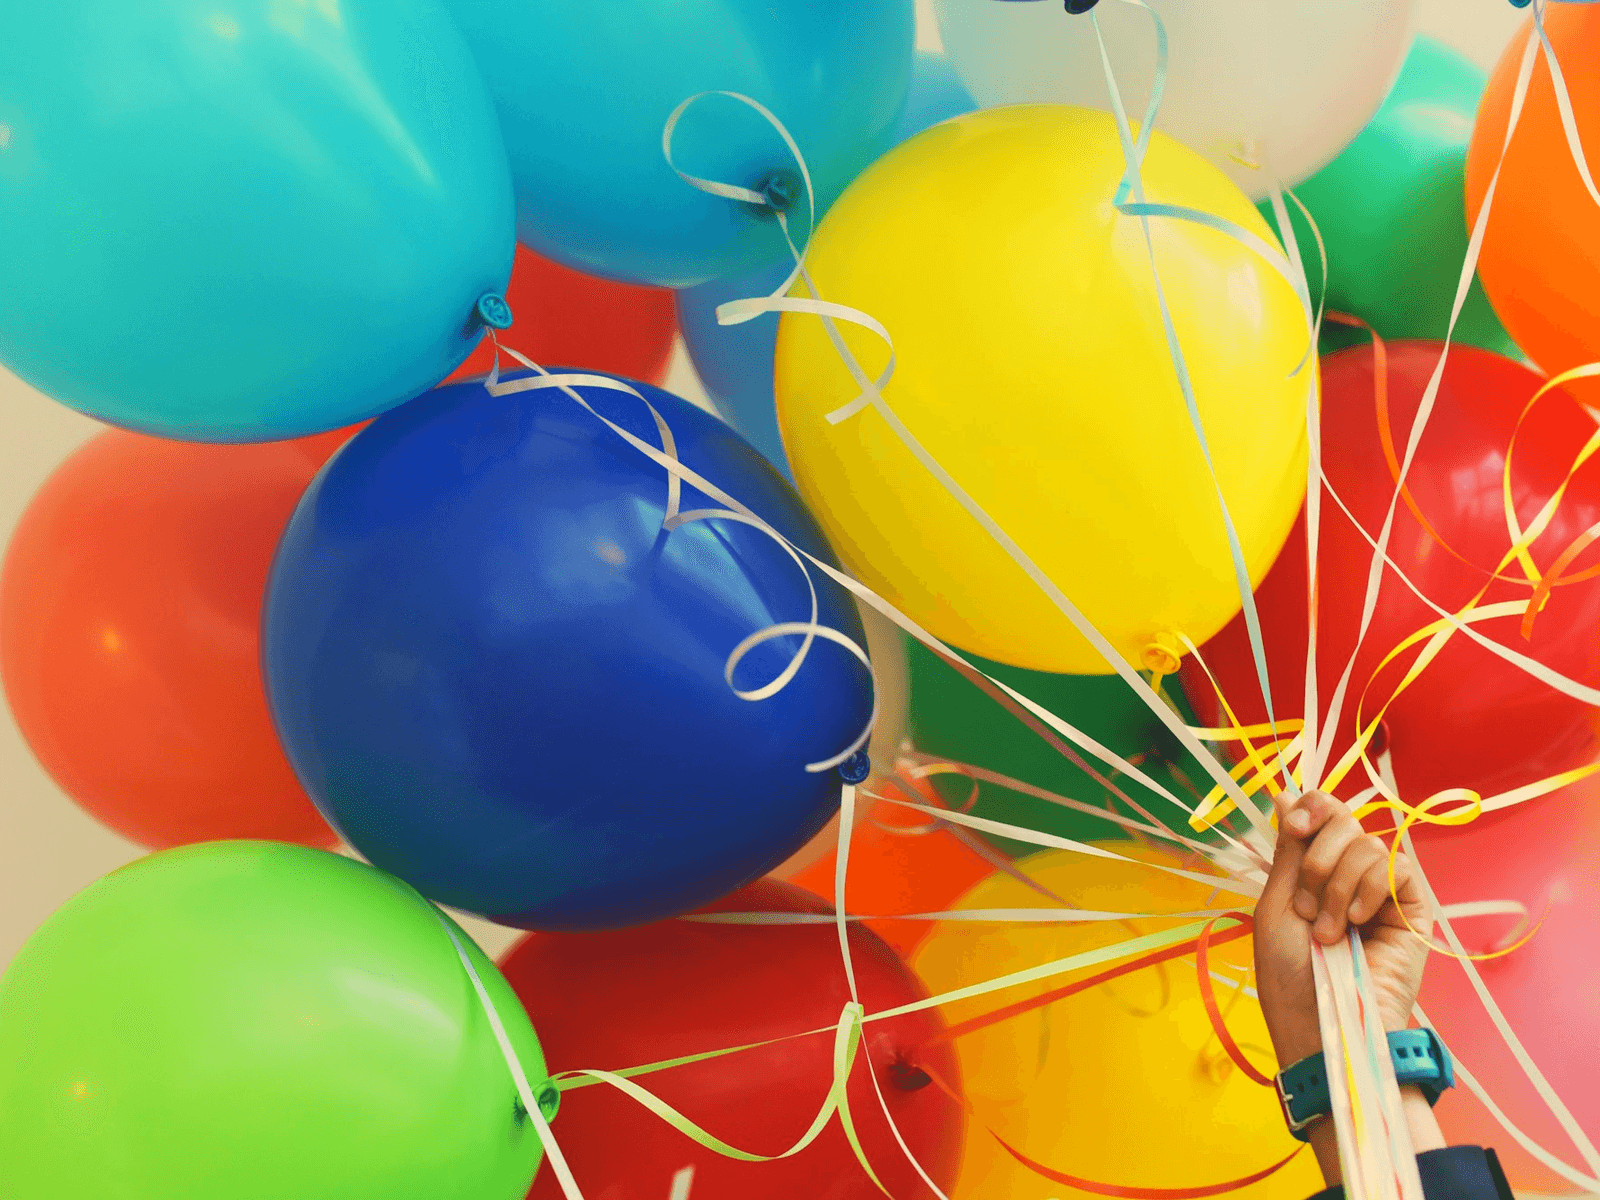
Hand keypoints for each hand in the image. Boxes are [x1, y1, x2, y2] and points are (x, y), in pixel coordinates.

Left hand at [1254, 790, 1431, 1067]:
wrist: (1325, 1026)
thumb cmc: (1291, 977)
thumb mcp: (1277, 905)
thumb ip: (1290, 850)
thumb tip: (1286, 795)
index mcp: (1313, 871)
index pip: (1323, 813)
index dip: (1312, 807)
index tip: (1295, 825)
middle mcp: (1349, 875)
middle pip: (1344, 819)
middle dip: (1317, 857)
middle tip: (1305, 906)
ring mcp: (1382, 892)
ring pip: (1367, 842)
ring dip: (1335, 885)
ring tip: (1328, 932)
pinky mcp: (1413, 909)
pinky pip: (1396, 865)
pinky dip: (1369, 887)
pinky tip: (1358, 921)